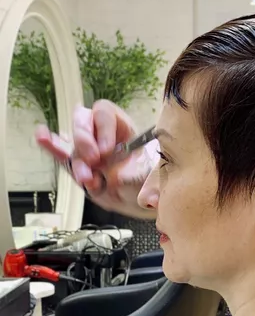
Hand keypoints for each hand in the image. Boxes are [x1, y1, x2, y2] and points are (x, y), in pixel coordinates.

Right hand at [35, 100, 151, 203]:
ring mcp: (89, 150)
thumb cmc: (151, 180)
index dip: (102, 128)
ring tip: (88, 179)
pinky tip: (41, 136)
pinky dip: (51, 147)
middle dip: (84, 139)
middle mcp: (103, 134)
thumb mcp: (151, 174)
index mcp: (123, 127)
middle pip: (84, 121)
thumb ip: (135, 173)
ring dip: (77, 162)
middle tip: (94, 160)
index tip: (106, 150)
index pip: (105, 113)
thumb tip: (118, 177)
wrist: (144, 201)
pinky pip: (62, 156)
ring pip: (74, 146)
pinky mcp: (79, 167)